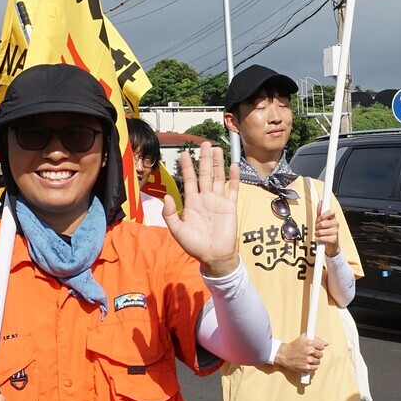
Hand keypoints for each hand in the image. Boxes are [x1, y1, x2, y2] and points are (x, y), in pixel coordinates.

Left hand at [164, 143, 240, 276]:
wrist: (213, 256)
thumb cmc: (194, 245)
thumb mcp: (177, 230)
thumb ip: (170, 213)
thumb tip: (167, 196)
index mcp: (192, 202)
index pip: (189, 180)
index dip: (186, 167)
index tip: (184, 154)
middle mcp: (205, 198)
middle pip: (205, 174)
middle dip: (204, 159)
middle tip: (204, 144)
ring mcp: (218, 201)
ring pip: (218, 178)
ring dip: (217, 164)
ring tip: (216, 149)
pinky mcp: (230, 206)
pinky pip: (233, 189)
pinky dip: (234, 178)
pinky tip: (233, 166)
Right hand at [273, 335, 325, 373]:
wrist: (284, 355)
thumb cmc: (293, 347)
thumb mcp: (303, 338)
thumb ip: (315, 339)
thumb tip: (326, 343)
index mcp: (309, 342)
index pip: (322, 346)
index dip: (319, 347)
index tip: (316, 348)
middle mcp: (309, 351)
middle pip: (320, 354)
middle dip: (316, 354)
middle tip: (311, 354)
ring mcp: (308, 360)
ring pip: (318, 361)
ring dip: (314, 361)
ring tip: (308, 359)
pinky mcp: (306, 367)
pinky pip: (315, 368)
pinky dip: (312, 366)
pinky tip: (308, 364)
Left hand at [315, 209, 340, 256]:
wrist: (330, 244)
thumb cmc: (325, 231)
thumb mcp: (321, 221)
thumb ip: (320, 212)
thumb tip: (320, 202)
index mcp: (333, 218)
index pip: (331, 212)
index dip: (322, 216)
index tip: (319, 219)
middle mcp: (336, 224)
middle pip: (323, 223)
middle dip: (317, 227)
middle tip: (317, 229)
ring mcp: (336, 232)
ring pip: (321, 231)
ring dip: (317, 234)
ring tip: (318, 234)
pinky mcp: (334, 240)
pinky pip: (322, 238)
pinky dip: (318, 239)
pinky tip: (319, 239)